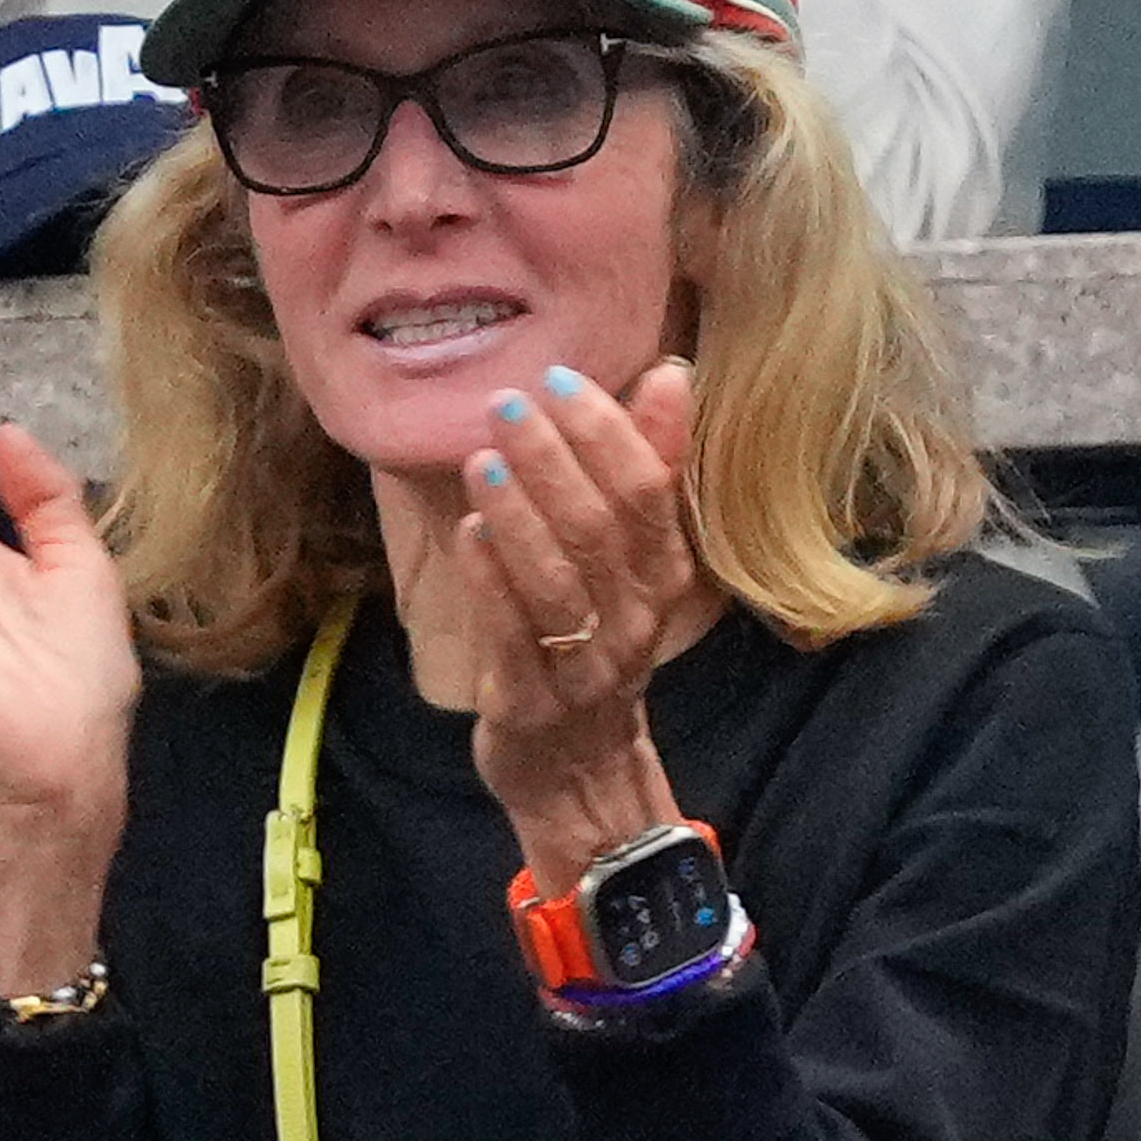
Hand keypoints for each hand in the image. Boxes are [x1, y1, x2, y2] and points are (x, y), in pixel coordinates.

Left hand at [456, 357, 708, 897]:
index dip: (608, 434)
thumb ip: (650, 465)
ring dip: (520, 517)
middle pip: (601, 532)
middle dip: (555, 462)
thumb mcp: (630, 555)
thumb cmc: (592, 638)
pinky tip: (468, 534)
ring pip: (559, 584)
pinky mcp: (531, 702)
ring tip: (483, 459)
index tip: (561, 380)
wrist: (576, 766)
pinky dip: (491, 583)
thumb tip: (672, 374)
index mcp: (660, 576)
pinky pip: (514, 638)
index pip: (648, 495)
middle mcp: (633, 620)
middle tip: (507, 404)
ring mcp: (584, 665)